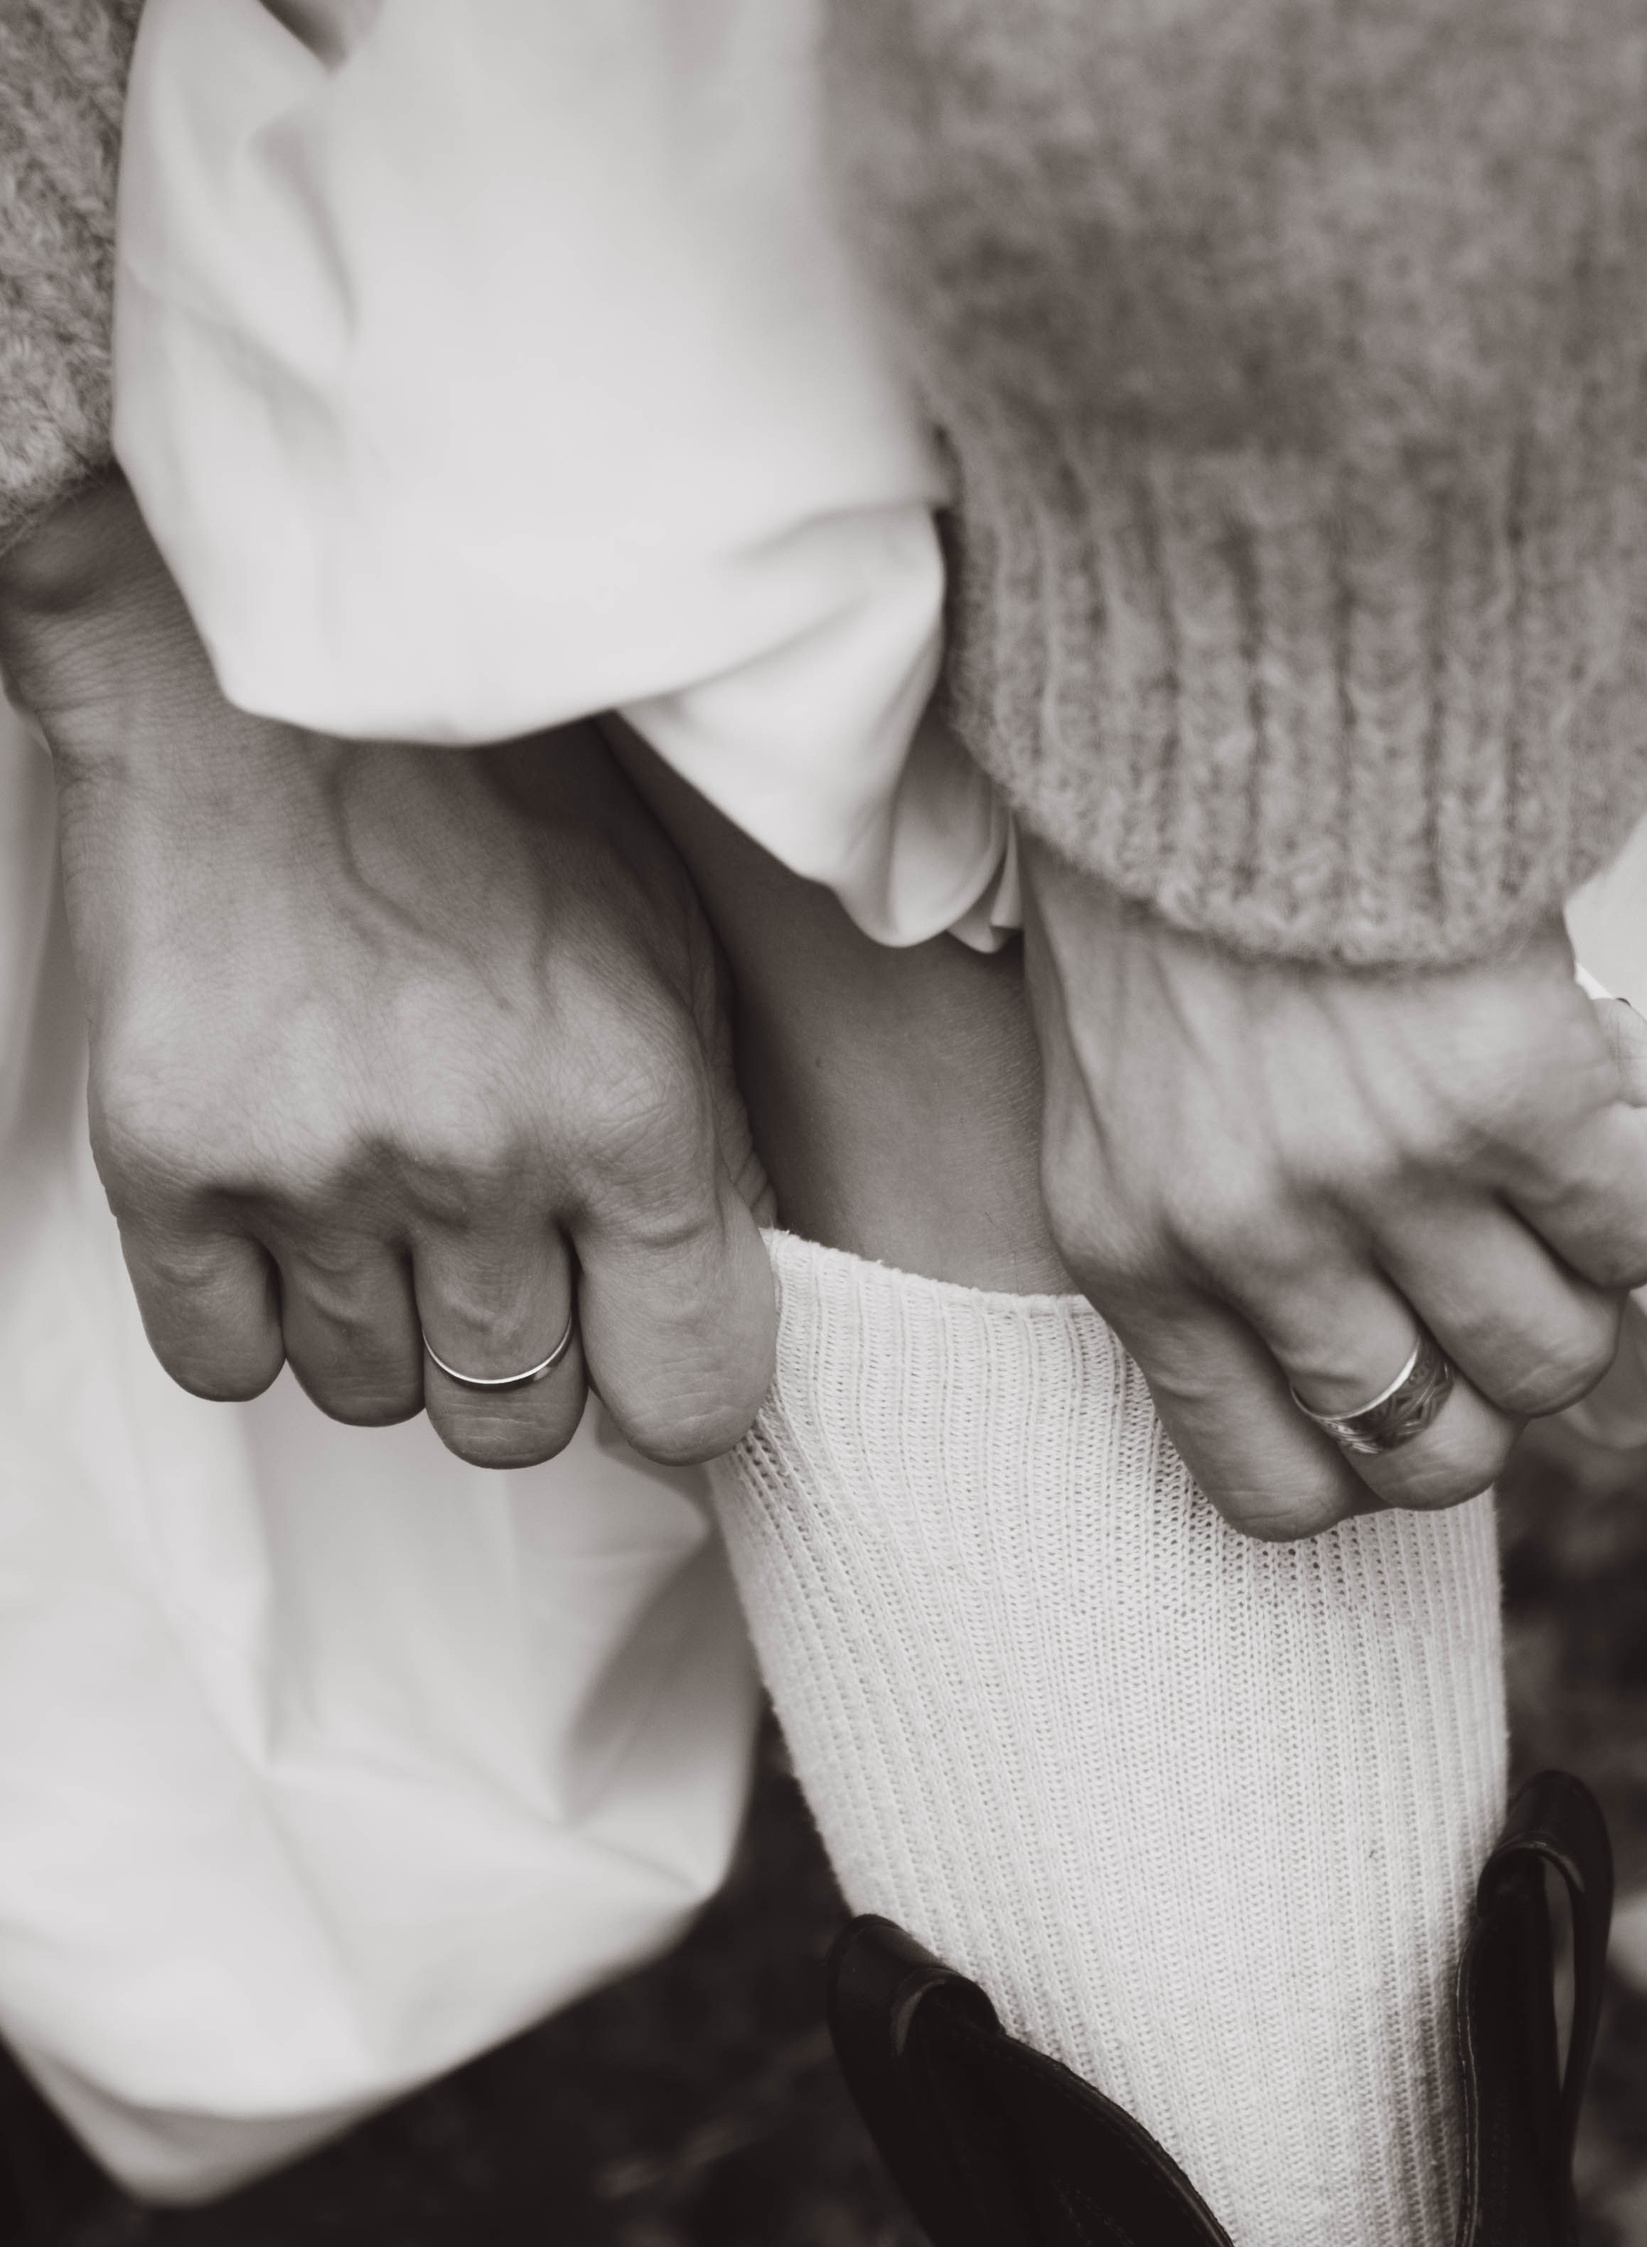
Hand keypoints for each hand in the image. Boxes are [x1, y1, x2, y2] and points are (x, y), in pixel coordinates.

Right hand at [0, 479, 774, 1469]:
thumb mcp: (669, 949)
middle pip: (516, 1418)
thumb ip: (700, 1148)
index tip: (647, 1367)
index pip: (690, 1393)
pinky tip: (287, 1218)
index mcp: (633, 1105)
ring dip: (389, 1329)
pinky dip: (258, 1321)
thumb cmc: (487, 788)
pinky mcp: (167, 1160)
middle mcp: (479, 1157)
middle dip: (522, 1362)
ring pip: (372, 1394)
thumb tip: (705, 1319)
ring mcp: (313, 1169)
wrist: (268, 655)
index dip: (671, 1399)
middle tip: (503, 1255)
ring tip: (384, 1192)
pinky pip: (224, 1363)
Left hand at [1023, 841, 1646, 1539]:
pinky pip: (1640, 1222)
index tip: (1407, 1374)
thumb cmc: (1158, 868)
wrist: (1215, 666)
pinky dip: (1643, 1157)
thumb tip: (1360, 1350)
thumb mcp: (1121, 1082)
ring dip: (1581, 1276)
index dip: (1371, 1458)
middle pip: (1440, 1451)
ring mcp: (1385, 1177)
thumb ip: (1201, 1229)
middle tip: (1503, 1268)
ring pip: (1555, 1356)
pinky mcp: (1512, 1094)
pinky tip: (1589, 1063)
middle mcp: (1251, 1241)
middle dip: (1495, 1382)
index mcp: (1133, 1251)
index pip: (1279, 1488)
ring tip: (1547, 1157)